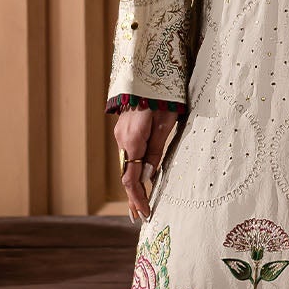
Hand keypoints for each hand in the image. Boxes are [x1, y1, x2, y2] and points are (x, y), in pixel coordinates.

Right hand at [114, 105, 180, 221]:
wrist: (149, 72)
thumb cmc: (164, 97)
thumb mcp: (166, 125)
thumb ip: (157, 151)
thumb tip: (149, 176)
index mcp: (133, 141)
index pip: (132, 179)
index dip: (138, 198)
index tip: (145, 213)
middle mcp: (123, 140)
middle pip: (127, 175)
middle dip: (134, 197)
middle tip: (139, 217)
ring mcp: (121, 134)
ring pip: (127, 165)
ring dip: (134, 185)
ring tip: (140, 204)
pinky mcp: (125, 130)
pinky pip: (129, 155)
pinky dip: (134, 170)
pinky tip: (140, 179)